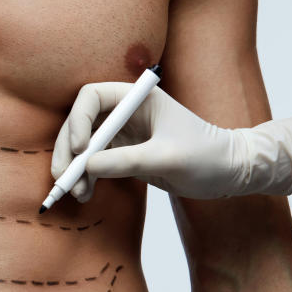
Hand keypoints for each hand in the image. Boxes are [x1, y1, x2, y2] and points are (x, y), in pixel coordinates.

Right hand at [50, 82, 244, 200]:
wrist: (229, 172)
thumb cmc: (207, 155)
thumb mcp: (167, 158)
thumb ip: (126, 160)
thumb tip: (86, 168)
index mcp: (137, 98)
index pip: (91, 96)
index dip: (77, 119)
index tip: (79, 148)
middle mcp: (125, 112)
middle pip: (79, 123)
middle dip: (67, 150)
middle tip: (63, 176)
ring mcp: (122, 133)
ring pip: (82, 146)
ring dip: (73, 168)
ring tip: (76, 193)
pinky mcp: (123, 154)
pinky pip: (93, 163)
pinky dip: (85, 178)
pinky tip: (85, 194)